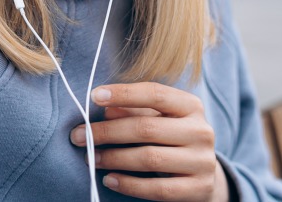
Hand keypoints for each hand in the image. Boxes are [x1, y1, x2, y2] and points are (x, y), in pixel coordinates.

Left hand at [70, 82, 228, 201]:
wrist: (203, 176)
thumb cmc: (171, 140)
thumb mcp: (158, 120)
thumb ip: (135, 111)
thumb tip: (106, 107)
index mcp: (191, 106)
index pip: (155, 94)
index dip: (123, 93)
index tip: (93, 96)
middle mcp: (201, 131)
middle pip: (146, 128)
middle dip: (107, 132)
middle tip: (78, 135)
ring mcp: (203, 161)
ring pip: (149, 158)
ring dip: (113, 158)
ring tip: (90, 158)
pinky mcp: (199, 189)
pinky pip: (158, 188)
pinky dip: (129, 184)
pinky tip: (109, 179)